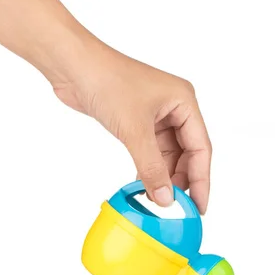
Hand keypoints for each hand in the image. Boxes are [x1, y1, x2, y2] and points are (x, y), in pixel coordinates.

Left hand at [53, 45, 211, 212]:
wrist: (73, 67)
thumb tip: (165, 199)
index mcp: (184, 102)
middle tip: (175, 207)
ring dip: (163, 178)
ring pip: (168, 156)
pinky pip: (152, 154)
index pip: (201, 149)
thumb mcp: (134, 131)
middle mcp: (175, 108)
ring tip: (158, 201)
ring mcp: (157, 116)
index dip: (201, 180)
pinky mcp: (139, 123)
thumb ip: (152, 168)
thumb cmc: (106, 81)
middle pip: (187, 154)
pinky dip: (149, 170)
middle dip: (181, 181)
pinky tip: (143, 187)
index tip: (199, 207)